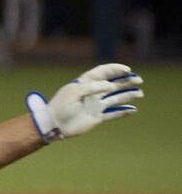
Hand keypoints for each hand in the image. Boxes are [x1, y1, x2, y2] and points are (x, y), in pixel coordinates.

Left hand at [25, 63, 142, 142]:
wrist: (54, 124)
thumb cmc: (61, 106)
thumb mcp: (74, 92)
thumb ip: (92, 87)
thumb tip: (110, 85)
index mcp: (84, 83)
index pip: (102, 72)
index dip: (115, 69)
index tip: (127, 70)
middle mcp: (92, 93)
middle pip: (112, 84)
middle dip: (126, 81)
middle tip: (138, 80)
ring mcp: (95, 105)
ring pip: (115, 98)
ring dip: (128, 95)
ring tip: (139, 93)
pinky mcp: (96, 117)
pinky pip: (113, 114)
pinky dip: (123, 112)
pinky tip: (133, 110)